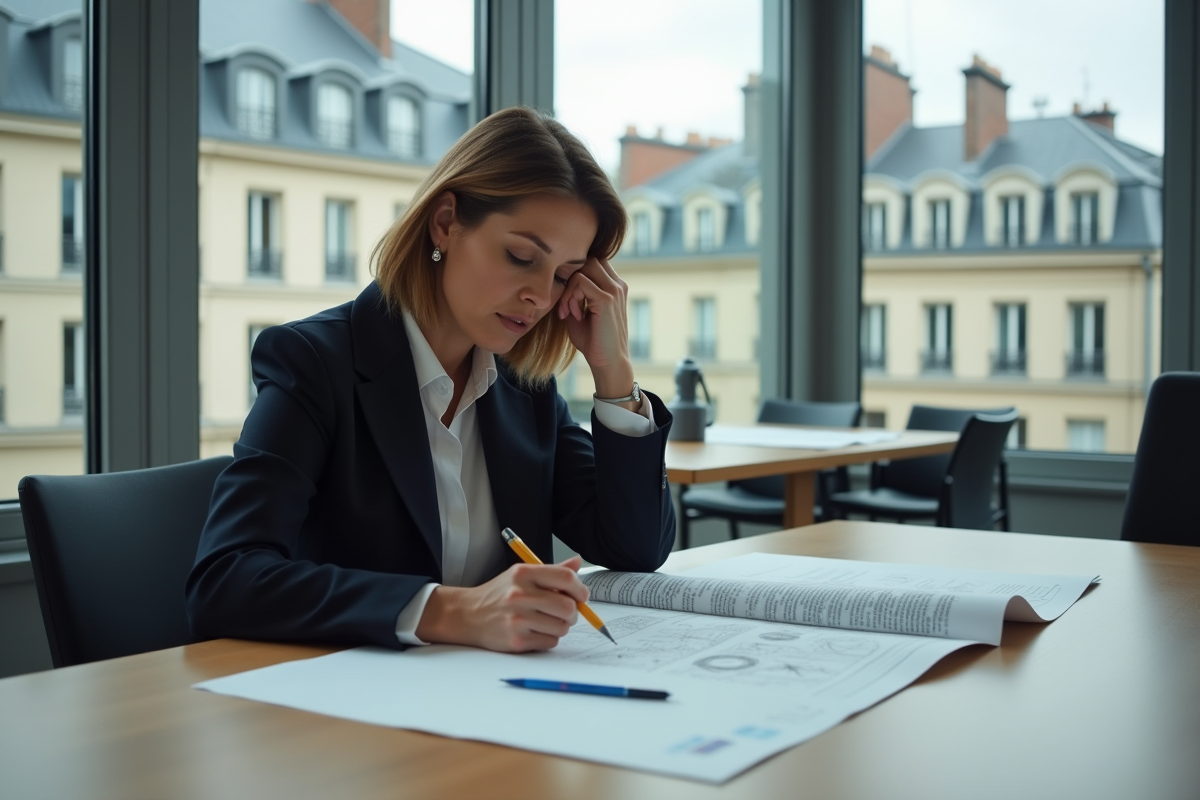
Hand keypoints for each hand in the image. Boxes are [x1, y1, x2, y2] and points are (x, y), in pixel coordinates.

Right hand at [415, 556, 587, 651]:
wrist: (468, 615)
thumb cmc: (499, 594)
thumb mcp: (521, 575)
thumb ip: (551, 571)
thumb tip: (577, 562)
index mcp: (523, 574)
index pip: (565, 578)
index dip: (580, 589)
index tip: (582, 595)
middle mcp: (519, 595)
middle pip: (568, 607)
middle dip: (573, 612)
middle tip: (566, 612)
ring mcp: (517, 619)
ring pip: (562, 627)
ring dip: (560, 627)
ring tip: (545, 621)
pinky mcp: (516, 640)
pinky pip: (550, 642)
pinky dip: (548, 638)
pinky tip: (535, 631)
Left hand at [556, 257, 635, 401]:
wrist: (608, 363)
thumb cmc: (594, 341)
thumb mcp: (579, 313)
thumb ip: (573, 295)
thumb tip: (557, 280)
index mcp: (614, 286)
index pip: (592, 263)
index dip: (575, 276)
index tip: (568, 302)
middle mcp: (617, 284)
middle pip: (588, 260)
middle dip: (571, 278)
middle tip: (565, 304)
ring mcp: (614, 290)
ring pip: (583, 267)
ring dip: (569, 288)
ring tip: (569, 311)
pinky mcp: (607, 299)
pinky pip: (580, 282)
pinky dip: (570, 297)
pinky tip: (573, 315)